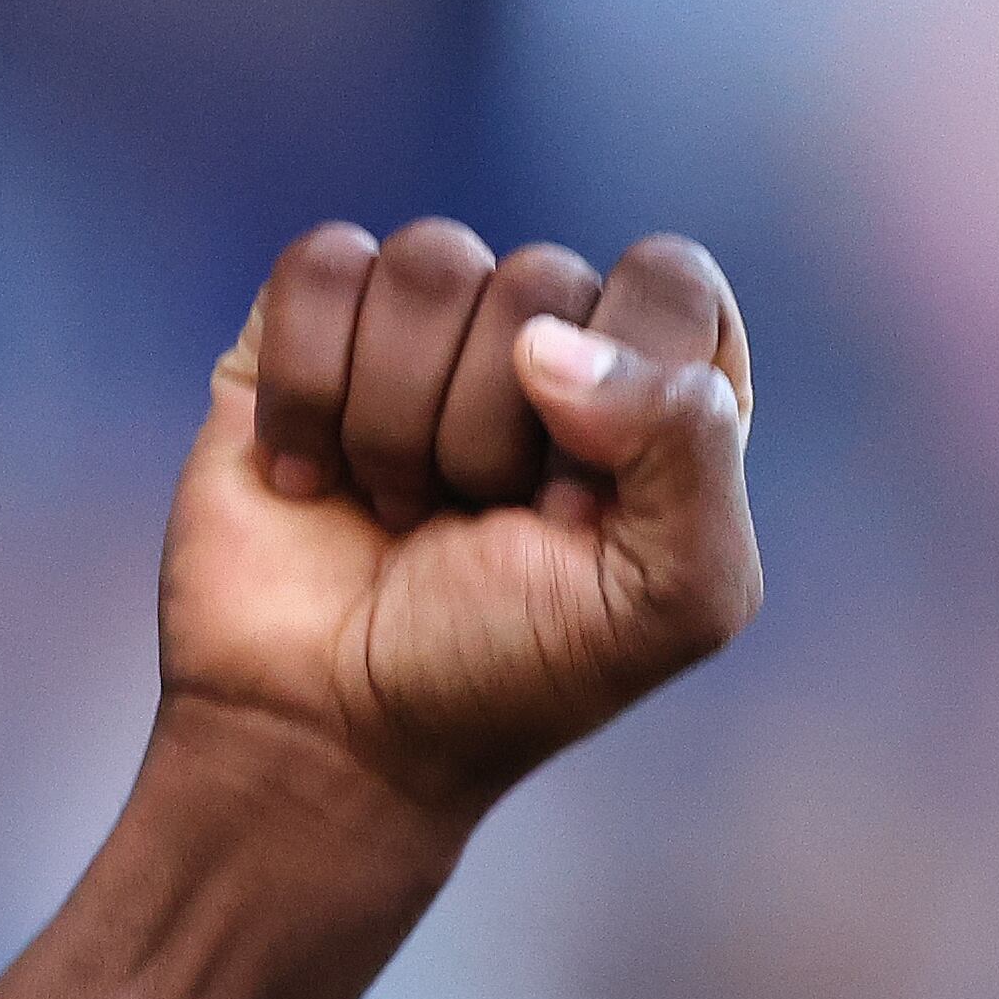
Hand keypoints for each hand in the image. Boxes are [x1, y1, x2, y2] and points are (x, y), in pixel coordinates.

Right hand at [157, 220, 763, 826]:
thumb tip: (548, 343)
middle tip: (477, 524)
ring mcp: (425, 332)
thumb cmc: (513, 673)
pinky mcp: (306, 334)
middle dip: (499, 430)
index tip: (580, 509)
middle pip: (542, 280)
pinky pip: (321, 266)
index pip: (671, 283)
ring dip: (402, 419)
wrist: (329, 733)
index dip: (625, 385)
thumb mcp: (674, 600)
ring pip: (430, 265)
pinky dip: (311, 390)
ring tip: (400, 509)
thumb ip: (692, 450)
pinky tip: (312, 478)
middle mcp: (553, 346)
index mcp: (662, 395)